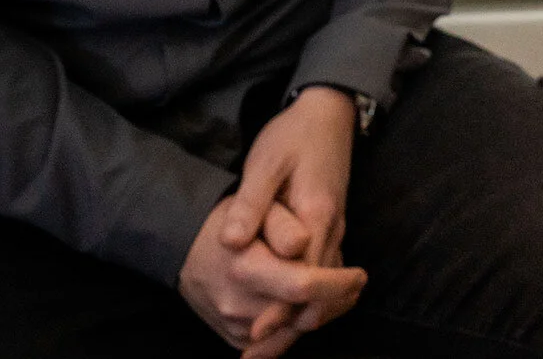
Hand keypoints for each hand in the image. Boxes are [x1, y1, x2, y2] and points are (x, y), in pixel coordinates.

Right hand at [179, 194, 366, 358]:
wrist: (183, 246)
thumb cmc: (227, 219)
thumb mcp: (256, 202)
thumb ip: (281, 223)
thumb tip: (301, 243)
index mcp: (245, 268)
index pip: (303, 286)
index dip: (338, 284)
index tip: (359, 275)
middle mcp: (238, 304)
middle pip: (302, 316)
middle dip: (335, 302)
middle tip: (355, 286)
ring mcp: (234, 326)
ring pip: (292, 331)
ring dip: (320, 314)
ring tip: (341, 294)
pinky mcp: (233, 337)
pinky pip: (275, 340)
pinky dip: (297, 323)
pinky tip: (314, 305)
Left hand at [211, 86, 360, 352]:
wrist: (328, 113)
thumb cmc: (294, 136)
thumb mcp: (265, 162)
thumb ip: (251, 203)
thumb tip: (231, 242)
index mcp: (316, 214)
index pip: (304, 276)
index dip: (280, 309)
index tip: (256, 333)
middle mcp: (331, 229)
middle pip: (320, 295)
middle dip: (290, 329)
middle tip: (256, 354)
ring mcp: (335, 230)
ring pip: (327, 292)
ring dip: (300, 322)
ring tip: (265, 348)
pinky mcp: (331, 229)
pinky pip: (326, 277)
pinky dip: (310, 304)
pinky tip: (287, 317)